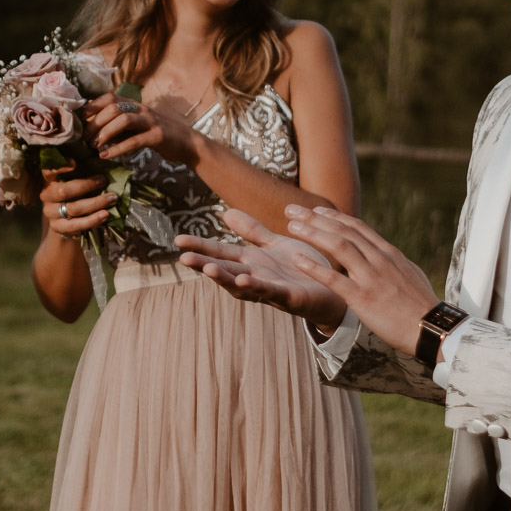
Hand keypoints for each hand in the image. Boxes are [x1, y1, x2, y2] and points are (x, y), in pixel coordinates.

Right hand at [39, 160, 113, 238]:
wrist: (67, 223)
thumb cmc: (74, 196)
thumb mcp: (73, 183)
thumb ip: (81, 175)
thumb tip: (102, 169)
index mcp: (49, 181)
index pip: (48, 171)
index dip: (60, 167)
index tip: (74, 163)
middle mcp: (46, 196)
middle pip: (64, 191)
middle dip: (86, 185)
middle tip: (103, 180)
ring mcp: (50, 213)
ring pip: (74, 208)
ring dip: (96, 203)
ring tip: (112, 199)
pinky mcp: (58, 227)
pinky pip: (77, 224)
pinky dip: (93, 219)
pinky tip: (105, 215)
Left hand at [86, 92, 202, 166]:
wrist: (186, 143)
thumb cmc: (155, 135)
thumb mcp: (134, 127)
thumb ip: (116, 126)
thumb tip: (90, 131)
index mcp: (133, 104)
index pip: (108, 98)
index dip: (91, 107)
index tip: (78, 121)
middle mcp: (141, 108)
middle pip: (112, 108)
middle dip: (94, 123)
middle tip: (84, 139)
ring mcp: (150, 121)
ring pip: (123, 119)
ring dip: (105, 133)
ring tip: (94, 146)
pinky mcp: (158, 136)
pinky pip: (135, 140)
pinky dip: (118, 148)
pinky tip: (106, 156)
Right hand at [176, 208, 348, 329]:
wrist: (333, 288)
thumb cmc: (301, 268)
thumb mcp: (274, 245)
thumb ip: (252, 231)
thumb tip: (225, 213)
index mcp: (251, 262)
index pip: (220, 252)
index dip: (200, 247)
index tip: (177, 240)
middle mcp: (256, 276)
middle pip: (225, 270)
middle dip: (204, 265)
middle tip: (183, 259)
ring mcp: (271, 288)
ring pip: (243, 285)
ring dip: (226, 279)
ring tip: (210, 269)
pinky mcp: (290, 297)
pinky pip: (272, 292)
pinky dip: (258, 287)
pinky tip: (246, 279)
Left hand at [278, 205, 442, 356]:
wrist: (432, 327)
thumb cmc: (422, 305)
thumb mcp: (409, 274)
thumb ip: (392, 262)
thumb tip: (384, 254)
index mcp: (389, 253)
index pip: (357, 227)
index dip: (333, 217)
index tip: (315, 210)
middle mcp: (379, 259)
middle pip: (343, 230)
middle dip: (314, 218)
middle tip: (292, 209)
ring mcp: (370, 277)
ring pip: (337, 246)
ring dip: (312, 233)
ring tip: (291, 225)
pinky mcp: (363, 297)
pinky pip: (333, 279)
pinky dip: (314, 267)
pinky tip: (297, 259)